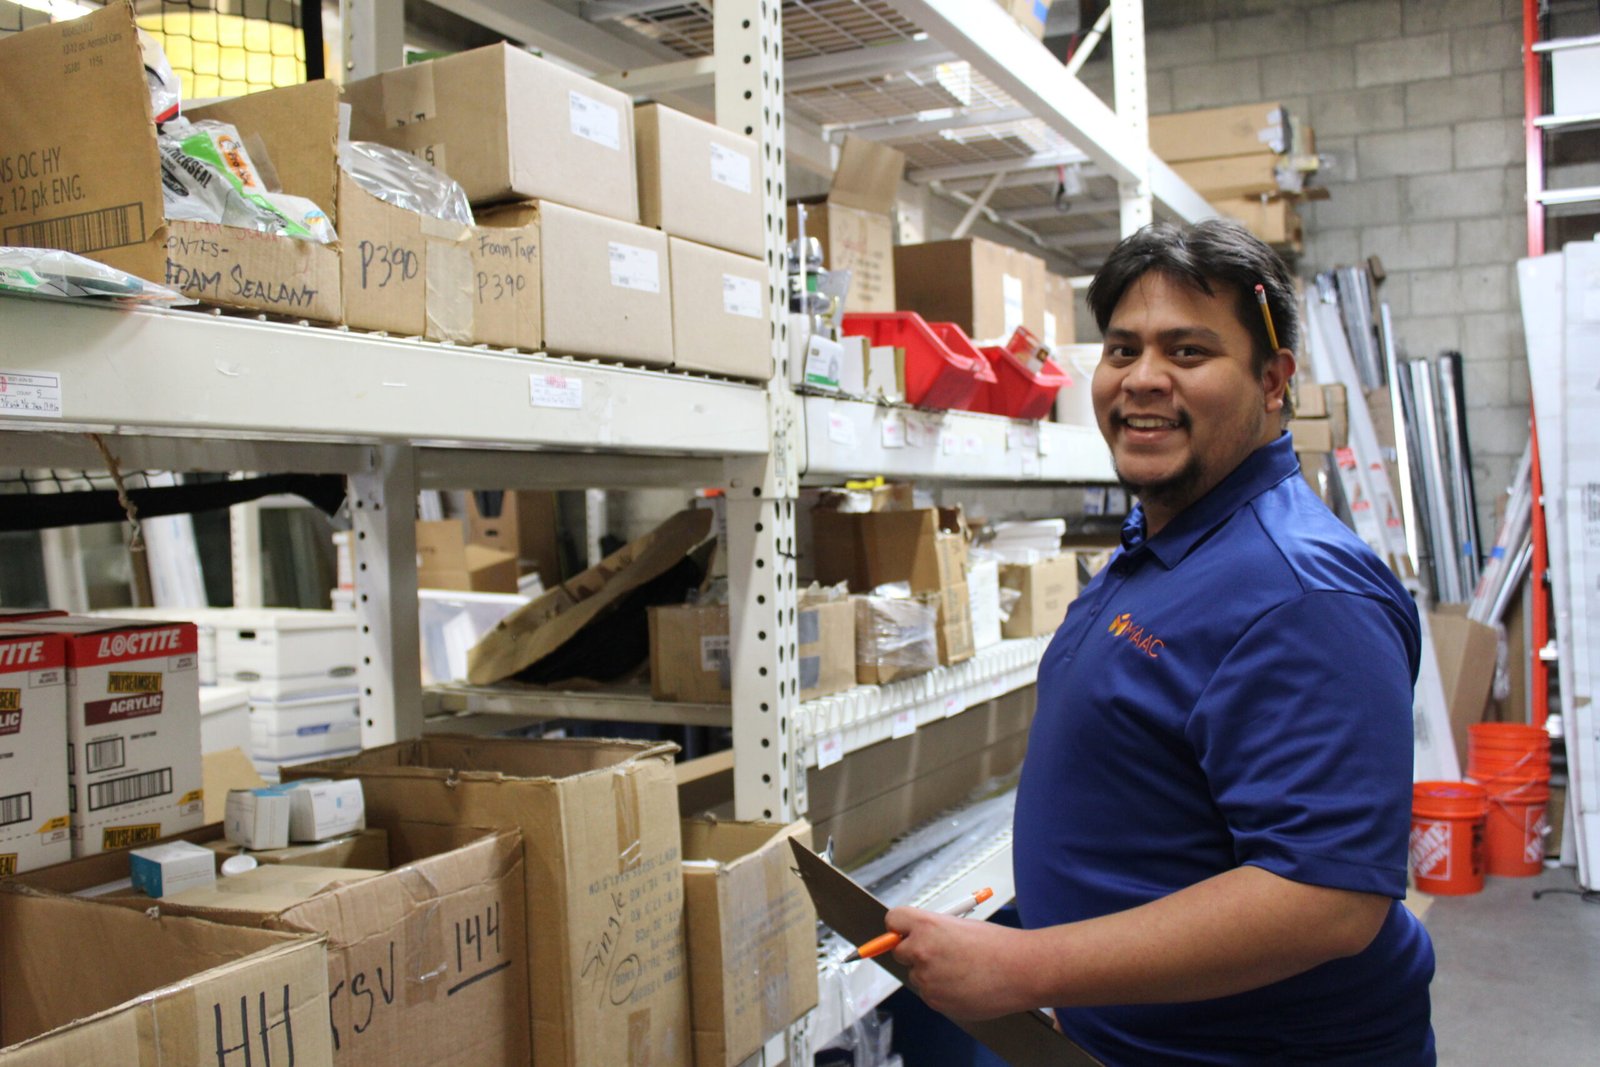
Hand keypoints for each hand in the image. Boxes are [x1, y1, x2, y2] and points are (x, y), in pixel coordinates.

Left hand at [882, 906, 1033, 1021]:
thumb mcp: (961, 924)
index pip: (893, 920)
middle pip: (898, 951)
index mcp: (927, 925)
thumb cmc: (997, 945)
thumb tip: (915, 935)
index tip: (903, 931)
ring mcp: (927, 979)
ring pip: (917, 975)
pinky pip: (930, 994)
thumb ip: (933, 929)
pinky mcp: (935, 1001)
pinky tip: (965, 985)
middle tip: (937, 952)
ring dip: (930, 974)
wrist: (1021, 971)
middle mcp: (921, 951)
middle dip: (913, 952)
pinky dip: (942, 991)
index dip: (899, 927)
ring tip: (962, 970)